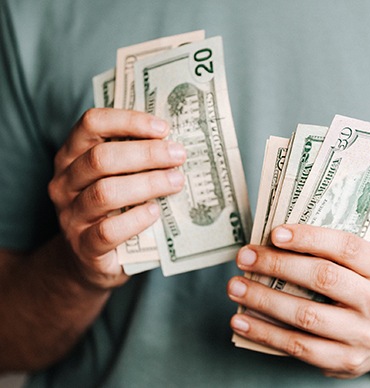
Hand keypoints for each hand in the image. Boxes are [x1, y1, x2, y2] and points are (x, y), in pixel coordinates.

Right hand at [48, 108, 185, 288]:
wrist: (89, 261)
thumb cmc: (112, 210)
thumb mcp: (116, 178)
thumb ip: (135, 159)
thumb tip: (175, 143)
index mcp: (72, 156)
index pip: (92, 124)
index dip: (128, 121)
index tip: (163, 128)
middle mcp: (64, 182)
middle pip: (101, 158)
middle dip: (146, 154)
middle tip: (178, 156)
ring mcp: (71, 216)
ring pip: (105, 193)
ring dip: (147, 184)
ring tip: (176, 182)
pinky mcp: (83, 247)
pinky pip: (108, 231)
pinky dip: (136, 219)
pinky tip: (155, 212)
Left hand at [228, 224, 369, 377]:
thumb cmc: (362, 290)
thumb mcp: (362, 268)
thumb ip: (329, 253)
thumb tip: (272, 242)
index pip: (346, 247)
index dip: (309, 237)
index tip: (275, 233)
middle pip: (323, 278)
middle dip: (277, 265)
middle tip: (245, 257)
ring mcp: (363, 336)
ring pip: (306, 315)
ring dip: (263, 299)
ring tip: (235, 286)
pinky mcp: (345, 361)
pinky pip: (298, 347)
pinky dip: (264, 332)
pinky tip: (241, 320)